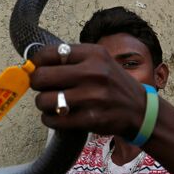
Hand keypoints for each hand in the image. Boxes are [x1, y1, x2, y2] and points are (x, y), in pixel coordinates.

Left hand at [29, 44, 145, 136]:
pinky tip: (58, 116)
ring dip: (43, 104)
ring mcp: (92, 97)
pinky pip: (53, 120)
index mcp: (93, 54)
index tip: (37, 69)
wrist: (140, 110)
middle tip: (45, 88)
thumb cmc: (112, 84)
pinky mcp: (91, 119)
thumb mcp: (99, 62)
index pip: (48, 53)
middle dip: (37, 84)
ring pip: (43, 100)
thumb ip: (70, 60)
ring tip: (53, 104)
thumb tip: (32, 65)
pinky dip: (50, 119)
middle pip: (41, 77)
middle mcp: (93, 72)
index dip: (36, 63)